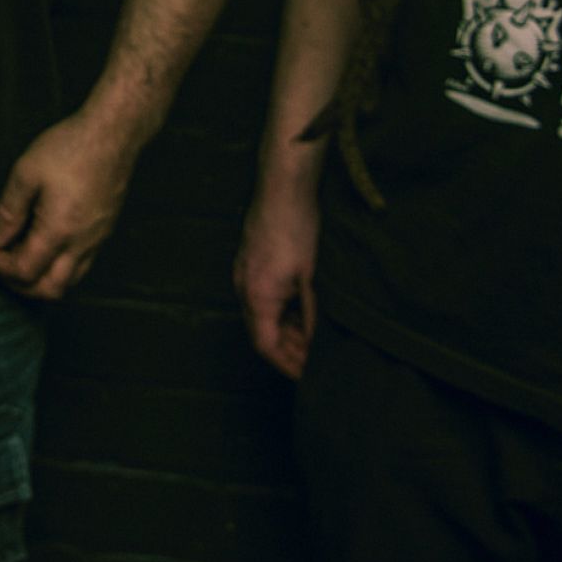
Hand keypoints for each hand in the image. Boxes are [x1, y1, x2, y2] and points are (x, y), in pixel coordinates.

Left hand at [0, 111, 136, 299]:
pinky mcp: (105, 232)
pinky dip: (59, 269)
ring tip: (20, 258)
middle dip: (19, 285)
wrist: (113, 134)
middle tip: (0, 266)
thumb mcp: (26, 173)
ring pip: (69, 282)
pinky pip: (82, 266)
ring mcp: (97, 241)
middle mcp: (81, 244)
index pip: (24, 271)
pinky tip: (45, 247)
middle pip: (49, 290)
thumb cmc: (70, 148)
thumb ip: (8, 212)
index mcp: (58, 232)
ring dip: (41, 281)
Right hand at [234, 178, 319, 380]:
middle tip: (316, 359)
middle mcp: (244, 287)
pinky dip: (282, 310)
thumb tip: (317, 343)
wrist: (283, 187)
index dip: (287, 364)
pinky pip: (263, 297)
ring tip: (314, 336)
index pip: (266, 346)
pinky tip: (303, 309)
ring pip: (263, 314)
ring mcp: (245, 272)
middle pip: (262, 331)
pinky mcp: (251, 261)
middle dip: (289, 349)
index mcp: (256, 296)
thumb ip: (312, 315)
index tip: (308, 375)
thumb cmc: (298, 228)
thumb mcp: (312, 278)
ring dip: (286, 329)